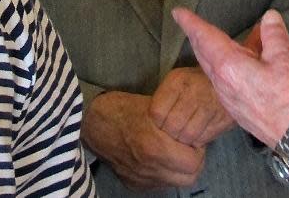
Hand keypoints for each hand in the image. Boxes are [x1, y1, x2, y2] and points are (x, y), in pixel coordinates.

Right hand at [82, 90, 204, 189]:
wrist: (90, 123)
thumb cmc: (123, 108)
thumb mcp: (154, 106)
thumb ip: (176, 120)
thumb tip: (195, 125)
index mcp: (155, 146)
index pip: (194, 162)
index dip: (198, 149)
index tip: (192, 137)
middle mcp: (149, 168)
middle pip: (188, 177)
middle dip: (192, 162)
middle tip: (187, 146)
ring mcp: (140, 178)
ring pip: (175, 182)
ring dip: (179, 169)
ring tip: (174, 151)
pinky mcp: (132, 183)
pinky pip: (159, 183)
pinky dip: (164, 173)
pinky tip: (159, 158)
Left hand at [149, 67, 234, 146]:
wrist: (226, 77)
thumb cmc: (194, 83)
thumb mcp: (175, 83)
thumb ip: (163, 101)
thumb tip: (152, 127)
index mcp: (177, 81)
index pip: (157, 112)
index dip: (156, 124)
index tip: (160, 125)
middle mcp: (194, 91)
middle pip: (172, 127)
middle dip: (170, 135)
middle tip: (173, 134)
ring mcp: (211, 105)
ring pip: (188, 136)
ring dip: (184, 140)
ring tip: (185, 135)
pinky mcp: (224, 118)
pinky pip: (204, 139)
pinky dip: (198, 141)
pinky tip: (198, 134)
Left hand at [172, 8, 288, 148]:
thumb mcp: (286, 58)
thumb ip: (274, 35)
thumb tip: (269, 17)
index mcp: (229, 67)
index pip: (205, 38)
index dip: (192, 23)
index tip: (178, 12)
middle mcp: (223, 85)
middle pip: (205, 54)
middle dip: (197, 37)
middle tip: (190, 23)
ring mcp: (230, 100)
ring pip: (216, 69)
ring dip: (216, 50)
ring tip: (226, 38)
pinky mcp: (241, 111)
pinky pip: (227, 81)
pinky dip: (230, 65)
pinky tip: (247, 61)